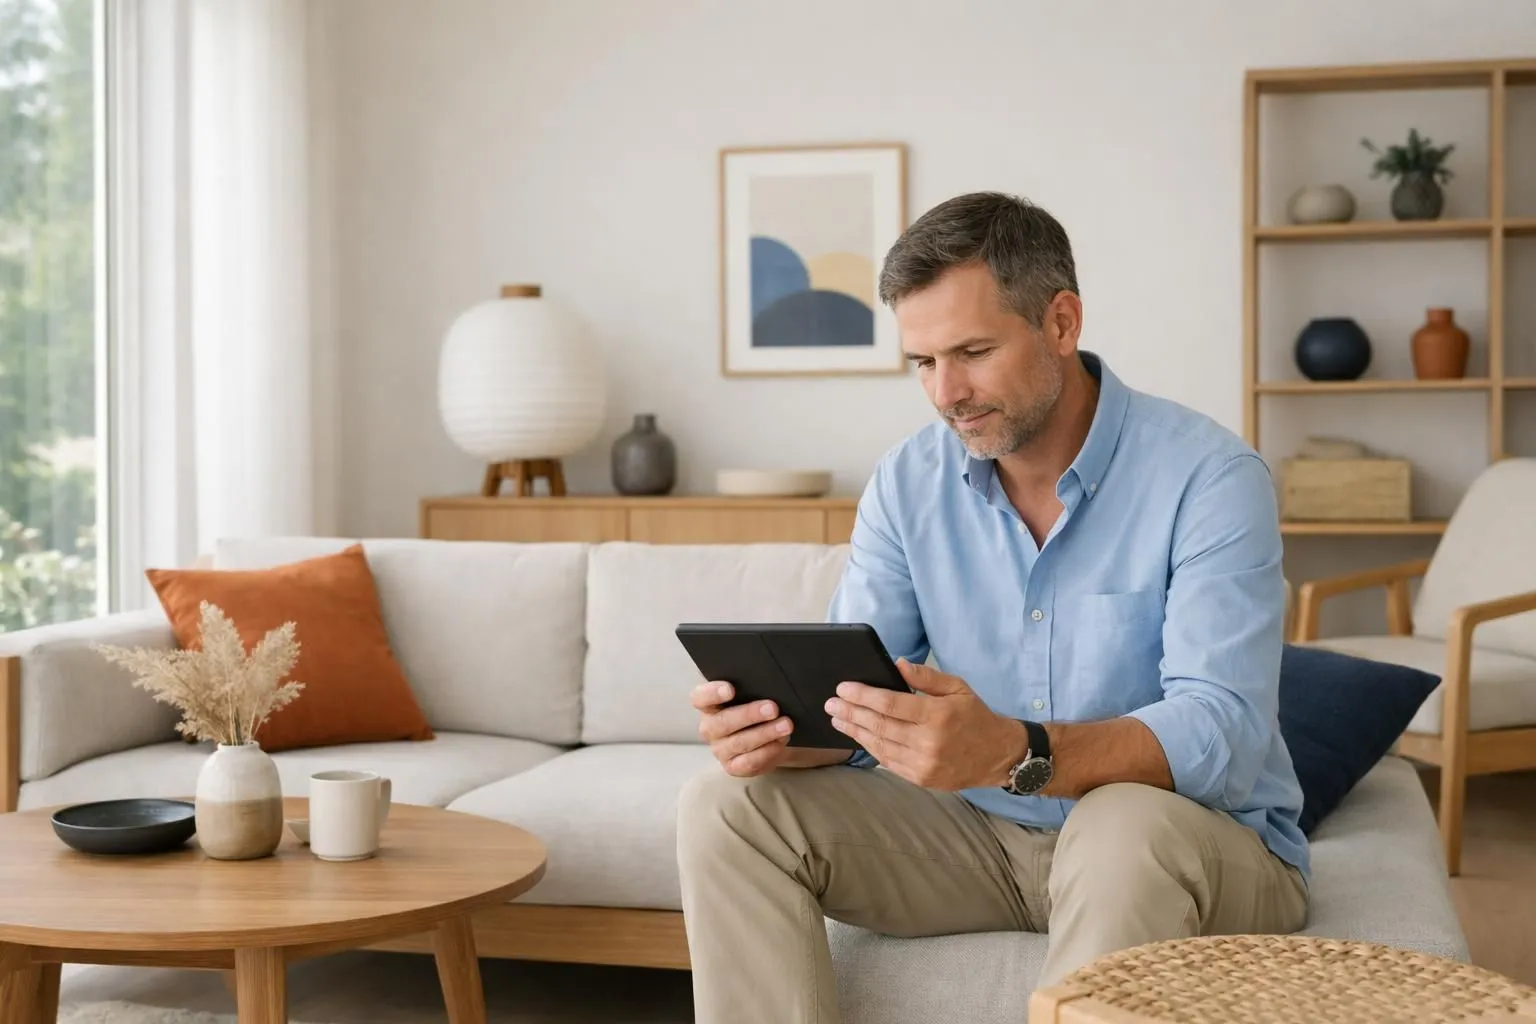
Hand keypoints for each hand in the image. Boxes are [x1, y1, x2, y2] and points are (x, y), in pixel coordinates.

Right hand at [692, 680, 795, 776]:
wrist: (767, 734)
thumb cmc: (754, 706)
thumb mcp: (750, 693)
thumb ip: (750, 686)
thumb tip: (767, 681)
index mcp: (708, 704)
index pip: (700, 697)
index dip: (713, 693)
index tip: (731, 689)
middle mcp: (709, 727)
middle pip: (722, 722)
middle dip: (749, 715)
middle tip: (773, 708)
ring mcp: (720, 749)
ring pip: (739, 743)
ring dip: (765, 733)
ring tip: (785, 725)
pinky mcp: (733, 766)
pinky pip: (749, 762)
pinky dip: (767, 751)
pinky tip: (781, 742)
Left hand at [824, 659, 1024, 790]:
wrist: (997, 756)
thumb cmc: (975, 717)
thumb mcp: (958, 687)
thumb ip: (926, 676)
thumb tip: (897, 664)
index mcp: (937, 715)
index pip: (890, 704)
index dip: (863, 696)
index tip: (843, 688)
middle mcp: (929, 742)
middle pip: (879, 725)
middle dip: (851, 712)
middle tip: (831, 703)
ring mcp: (924, 763)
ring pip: (879, 745)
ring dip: (855, 731)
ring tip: (838, 719)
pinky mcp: (921, 778)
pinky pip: (888, 761)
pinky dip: (870, 748)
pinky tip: (858, 736)